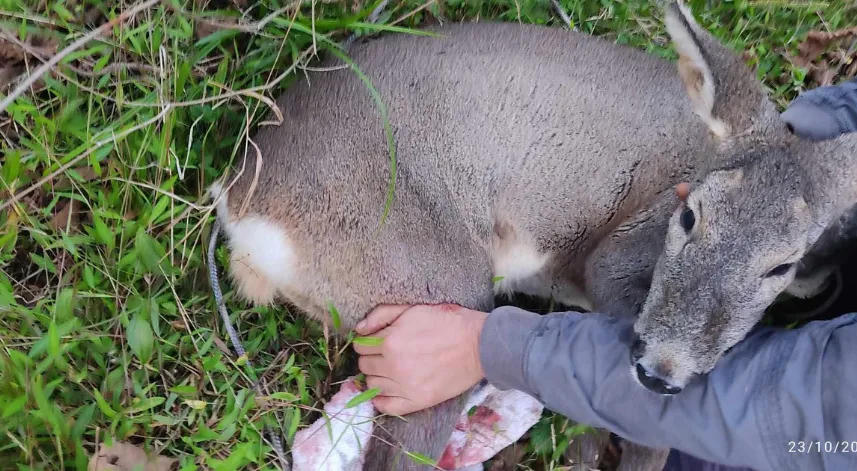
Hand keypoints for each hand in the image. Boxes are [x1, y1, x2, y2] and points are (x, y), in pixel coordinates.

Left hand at [353, 304, 487, 415]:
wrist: (479, 345)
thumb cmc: (447, 322)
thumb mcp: (412, 309)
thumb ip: (382, 315)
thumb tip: (359, 329)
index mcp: (390, 341)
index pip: (360, 345)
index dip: (367, 341)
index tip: (377, 340)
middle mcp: (393, 366)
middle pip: (364, 365)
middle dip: (371, 357)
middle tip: (385, 353)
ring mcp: (405, 387)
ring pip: (373, 385)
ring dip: (377, 376)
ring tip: (391, 369)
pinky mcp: (417, 401)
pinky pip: (387, 407)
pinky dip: (381, 400)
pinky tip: (388, 391)